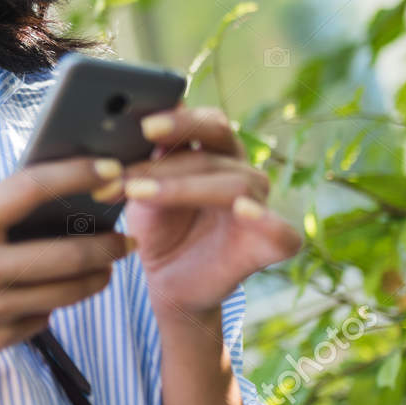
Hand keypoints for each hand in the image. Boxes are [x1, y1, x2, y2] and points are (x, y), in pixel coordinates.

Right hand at [0, 157, 139, 390]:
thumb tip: (30, 188)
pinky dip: (57, 300)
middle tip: (125, 235)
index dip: (78, 175)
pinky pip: (46, 315)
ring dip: (98, 275)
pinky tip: (60, 289)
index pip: (32, 189)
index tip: (110, 171)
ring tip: (108, 262)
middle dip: (108, 242)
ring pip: (69, 290)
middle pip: (68, 251)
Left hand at [94, 105, 301, 316]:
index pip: (208, 124)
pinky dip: (266, 220)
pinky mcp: (271, 244)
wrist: (167, 282)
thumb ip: (144, 167)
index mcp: (217, 154)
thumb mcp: (141, 195)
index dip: (181, 121)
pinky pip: (281, 231)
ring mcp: (260, 207)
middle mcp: (242, 173)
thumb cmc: (158, 231)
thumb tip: (124, 134)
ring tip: (138, 194)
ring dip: (182, 187)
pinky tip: (243, 211)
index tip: (145, 126)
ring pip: (233, 184)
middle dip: (170, 156)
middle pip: (220, 146)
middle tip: (133, 166)